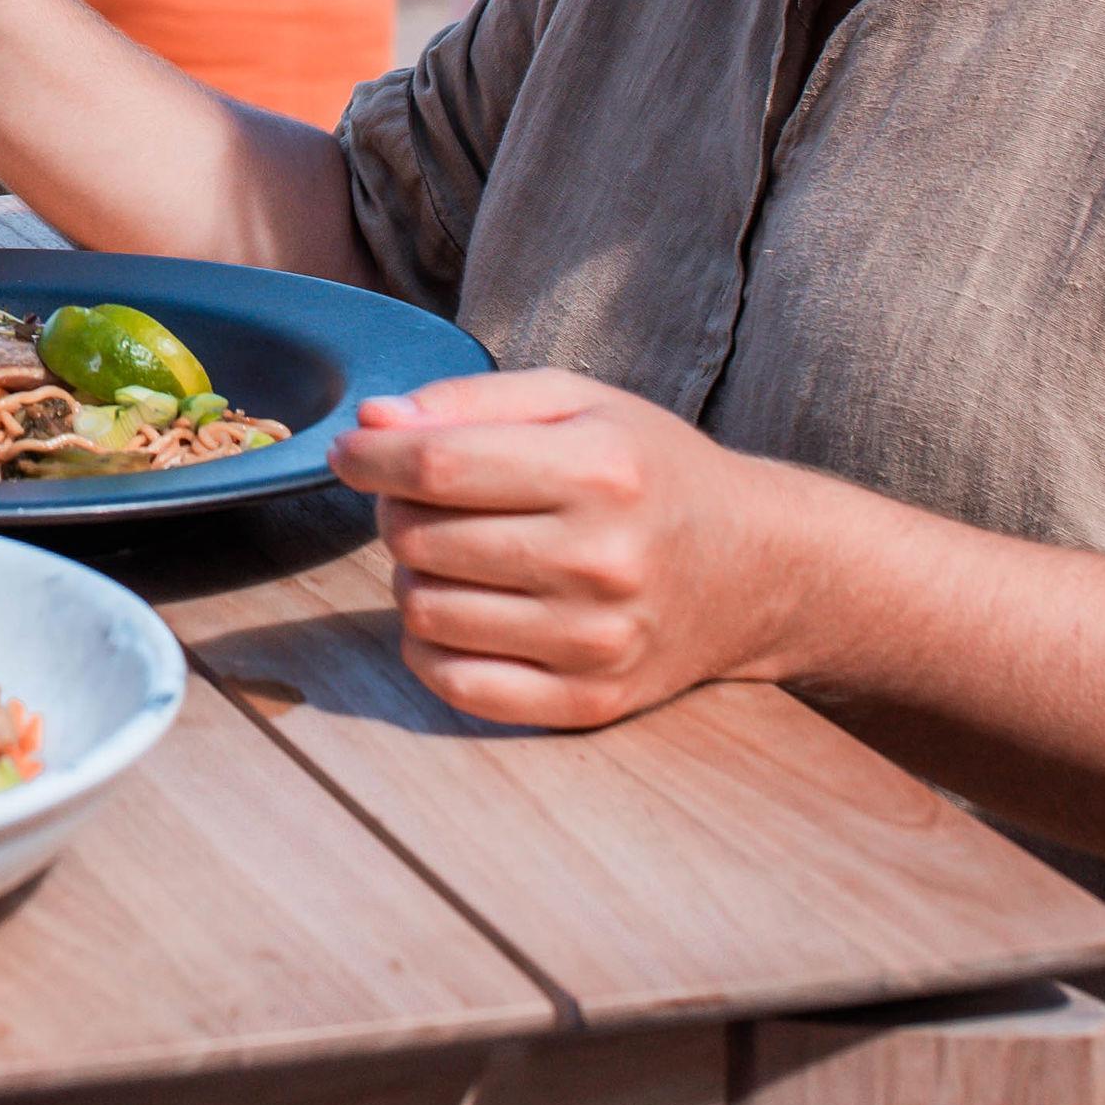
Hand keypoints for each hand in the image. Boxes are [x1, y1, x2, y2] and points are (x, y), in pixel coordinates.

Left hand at [335, 371, 801, 728]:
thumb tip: (372, 423)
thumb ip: (469, 402)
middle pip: (422, 540)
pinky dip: (430, 646)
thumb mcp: (576, 403)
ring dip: (413, 577)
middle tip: (424, 501)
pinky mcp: (590, 701)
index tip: (349, 453)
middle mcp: (601, 559)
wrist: (755, 567)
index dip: (370, 458)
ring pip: (426, 612)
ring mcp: (596, 640)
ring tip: (453, 555)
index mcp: (599, 470)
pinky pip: (456, 683)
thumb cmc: (649, 470)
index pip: (438, 466)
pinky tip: (459, 610)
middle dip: (396, 512)